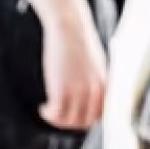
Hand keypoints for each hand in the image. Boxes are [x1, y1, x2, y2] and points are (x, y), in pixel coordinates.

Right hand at [39, 12, 107, 130]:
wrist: (70, 26)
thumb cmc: (81, 43)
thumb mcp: (96, 65)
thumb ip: (95, 83)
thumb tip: (89, 99)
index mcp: (106, 84)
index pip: (100, 115)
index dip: (85, 118)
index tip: (73, 114)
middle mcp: (95, 90)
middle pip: (85, 122)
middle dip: (70, 122)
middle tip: (59, 114)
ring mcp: (79, 91)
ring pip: (69, 122)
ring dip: (57, 120)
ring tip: (50, 110)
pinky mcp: (62, 89)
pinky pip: (56, 115)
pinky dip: (48, 115)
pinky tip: (43, 107)